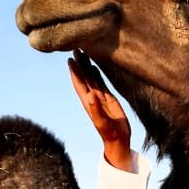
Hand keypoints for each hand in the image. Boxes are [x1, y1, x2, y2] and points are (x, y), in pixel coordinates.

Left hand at [68, 50, 132, 171]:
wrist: (118, 140)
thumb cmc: (109, 133)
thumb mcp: (102, 123)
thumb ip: (96, 109)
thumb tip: (90, 95)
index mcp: (88, 102)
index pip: (79, 83)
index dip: (74, 71)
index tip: (70, 59)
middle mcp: (92, 97)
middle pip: (84, 77)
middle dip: (79, 64)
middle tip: (75, 48)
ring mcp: (100, 97)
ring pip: (91, 77)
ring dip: (87, 66)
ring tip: (84, 52)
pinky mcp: (109, 98)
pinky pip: (101, 82)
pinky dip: (97, 73)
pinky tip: (95, 66)